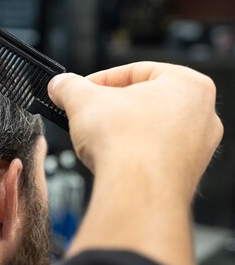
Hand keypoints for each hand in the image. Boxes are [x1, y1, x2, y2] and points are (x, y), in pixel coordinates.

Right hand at [49, 62, 222, 201]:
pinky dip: (131, 154)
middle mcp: (203, 115)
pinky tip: (111, 159)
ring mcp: (197, 148)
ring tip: (96, 138)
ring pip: (149, 128)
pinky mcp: (185, 175)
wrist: (137, 193)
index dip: (100, 79)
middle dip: (111, 106)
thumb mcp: (82, 99)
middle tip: (86, 112)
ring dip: (120, 130)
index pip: (136, 71)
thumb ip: (68, 86)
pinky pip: (152, 155)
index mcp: (189, 85)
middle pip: (144, 100)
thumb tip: (60, 85)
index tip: (82, 89)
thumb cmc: (127, 143)